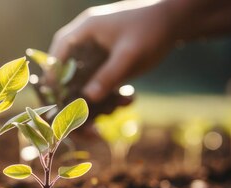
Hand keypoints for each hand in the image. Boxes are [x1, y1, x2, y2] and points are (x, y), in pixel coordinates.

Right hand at [49, 0, 177, 101]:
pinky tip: (129, 99)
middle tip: (87, 122)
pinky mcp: (106, 65)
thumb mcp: (130, 55)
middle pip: (67, 75)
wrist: (176, 21)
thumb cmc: (152, 29)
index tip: (57, 102)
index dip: (54, 79)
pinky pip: (99, 86)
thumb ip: (108, 76)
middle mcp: (84, 43)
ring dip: (98, 101)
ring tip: (121, 105)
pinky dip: (110, 96)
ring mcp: (95, 55)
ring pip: (83, 84)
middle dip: (77, 99)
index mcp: (83, 31)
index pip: (57, 55)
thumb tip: (88, 98)